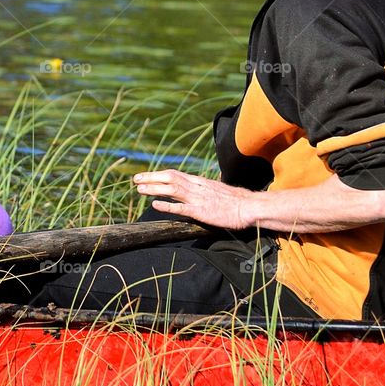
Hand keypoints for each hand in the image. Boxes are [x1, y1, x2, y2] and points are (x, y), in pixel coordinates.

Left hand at [134, 169, 250, 229]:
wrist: (249, 207)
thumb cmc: (235, 201)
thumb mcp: (216, 190)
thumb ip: (203, 189)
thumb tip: (194, 189)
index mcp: (199, 181)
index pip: (174, 174)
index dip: (158, 175)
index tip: (145, 176)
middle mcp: (196, 187)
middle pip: (169, 178)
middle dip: (151, 178)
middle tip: (135, 180)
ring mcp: (198, 198)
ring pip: (171, 190)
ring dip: (154, 189)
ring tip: (139, 189)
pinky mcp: (201, 211)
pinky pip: (181, 207)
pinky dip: (167, 206)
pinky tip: (155, 205)